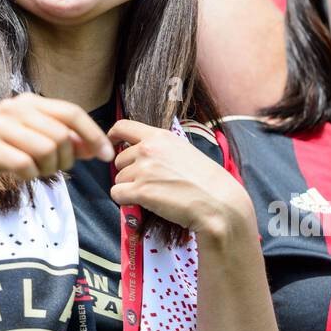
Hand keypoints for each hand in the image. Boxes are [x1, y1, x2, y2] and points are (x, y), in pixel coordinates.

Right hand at [0, 93, 113, 196]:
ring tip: (36, 171)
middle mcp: (14, 107)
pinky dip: (29, 175)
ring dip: (48, 168)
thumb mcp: (29, 140)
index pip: (72, 112)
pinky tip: (21, 175)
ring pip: (46, 148)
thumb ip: (60, 139)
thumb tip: (93, 146)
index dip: (93, 134)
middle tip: (55, 169)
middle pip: (62, 135)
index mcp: (28, 102)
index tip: (106, 157)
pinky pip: (24, 163)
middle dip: (66, 159)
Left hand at [108, 119, 252, 244]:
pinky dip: (126, 201)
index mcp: (159, 136)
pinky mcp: (141, 191)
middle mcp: (148, 149)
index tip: (112, 144)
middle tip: (150, 182)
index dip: (113, 136)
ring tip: (154, 193)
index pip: (122, 127)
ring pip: (118, 179)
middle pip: (119, 160)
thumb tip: (140, 153)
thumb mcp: (183, 150)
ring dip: (129, 188)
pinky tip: (144, 203)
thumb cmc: (206, 181)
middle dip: (129, 172)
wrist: (218, 203)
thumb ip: (160, 148)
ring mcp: (143, 170)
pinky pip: (117, 195)